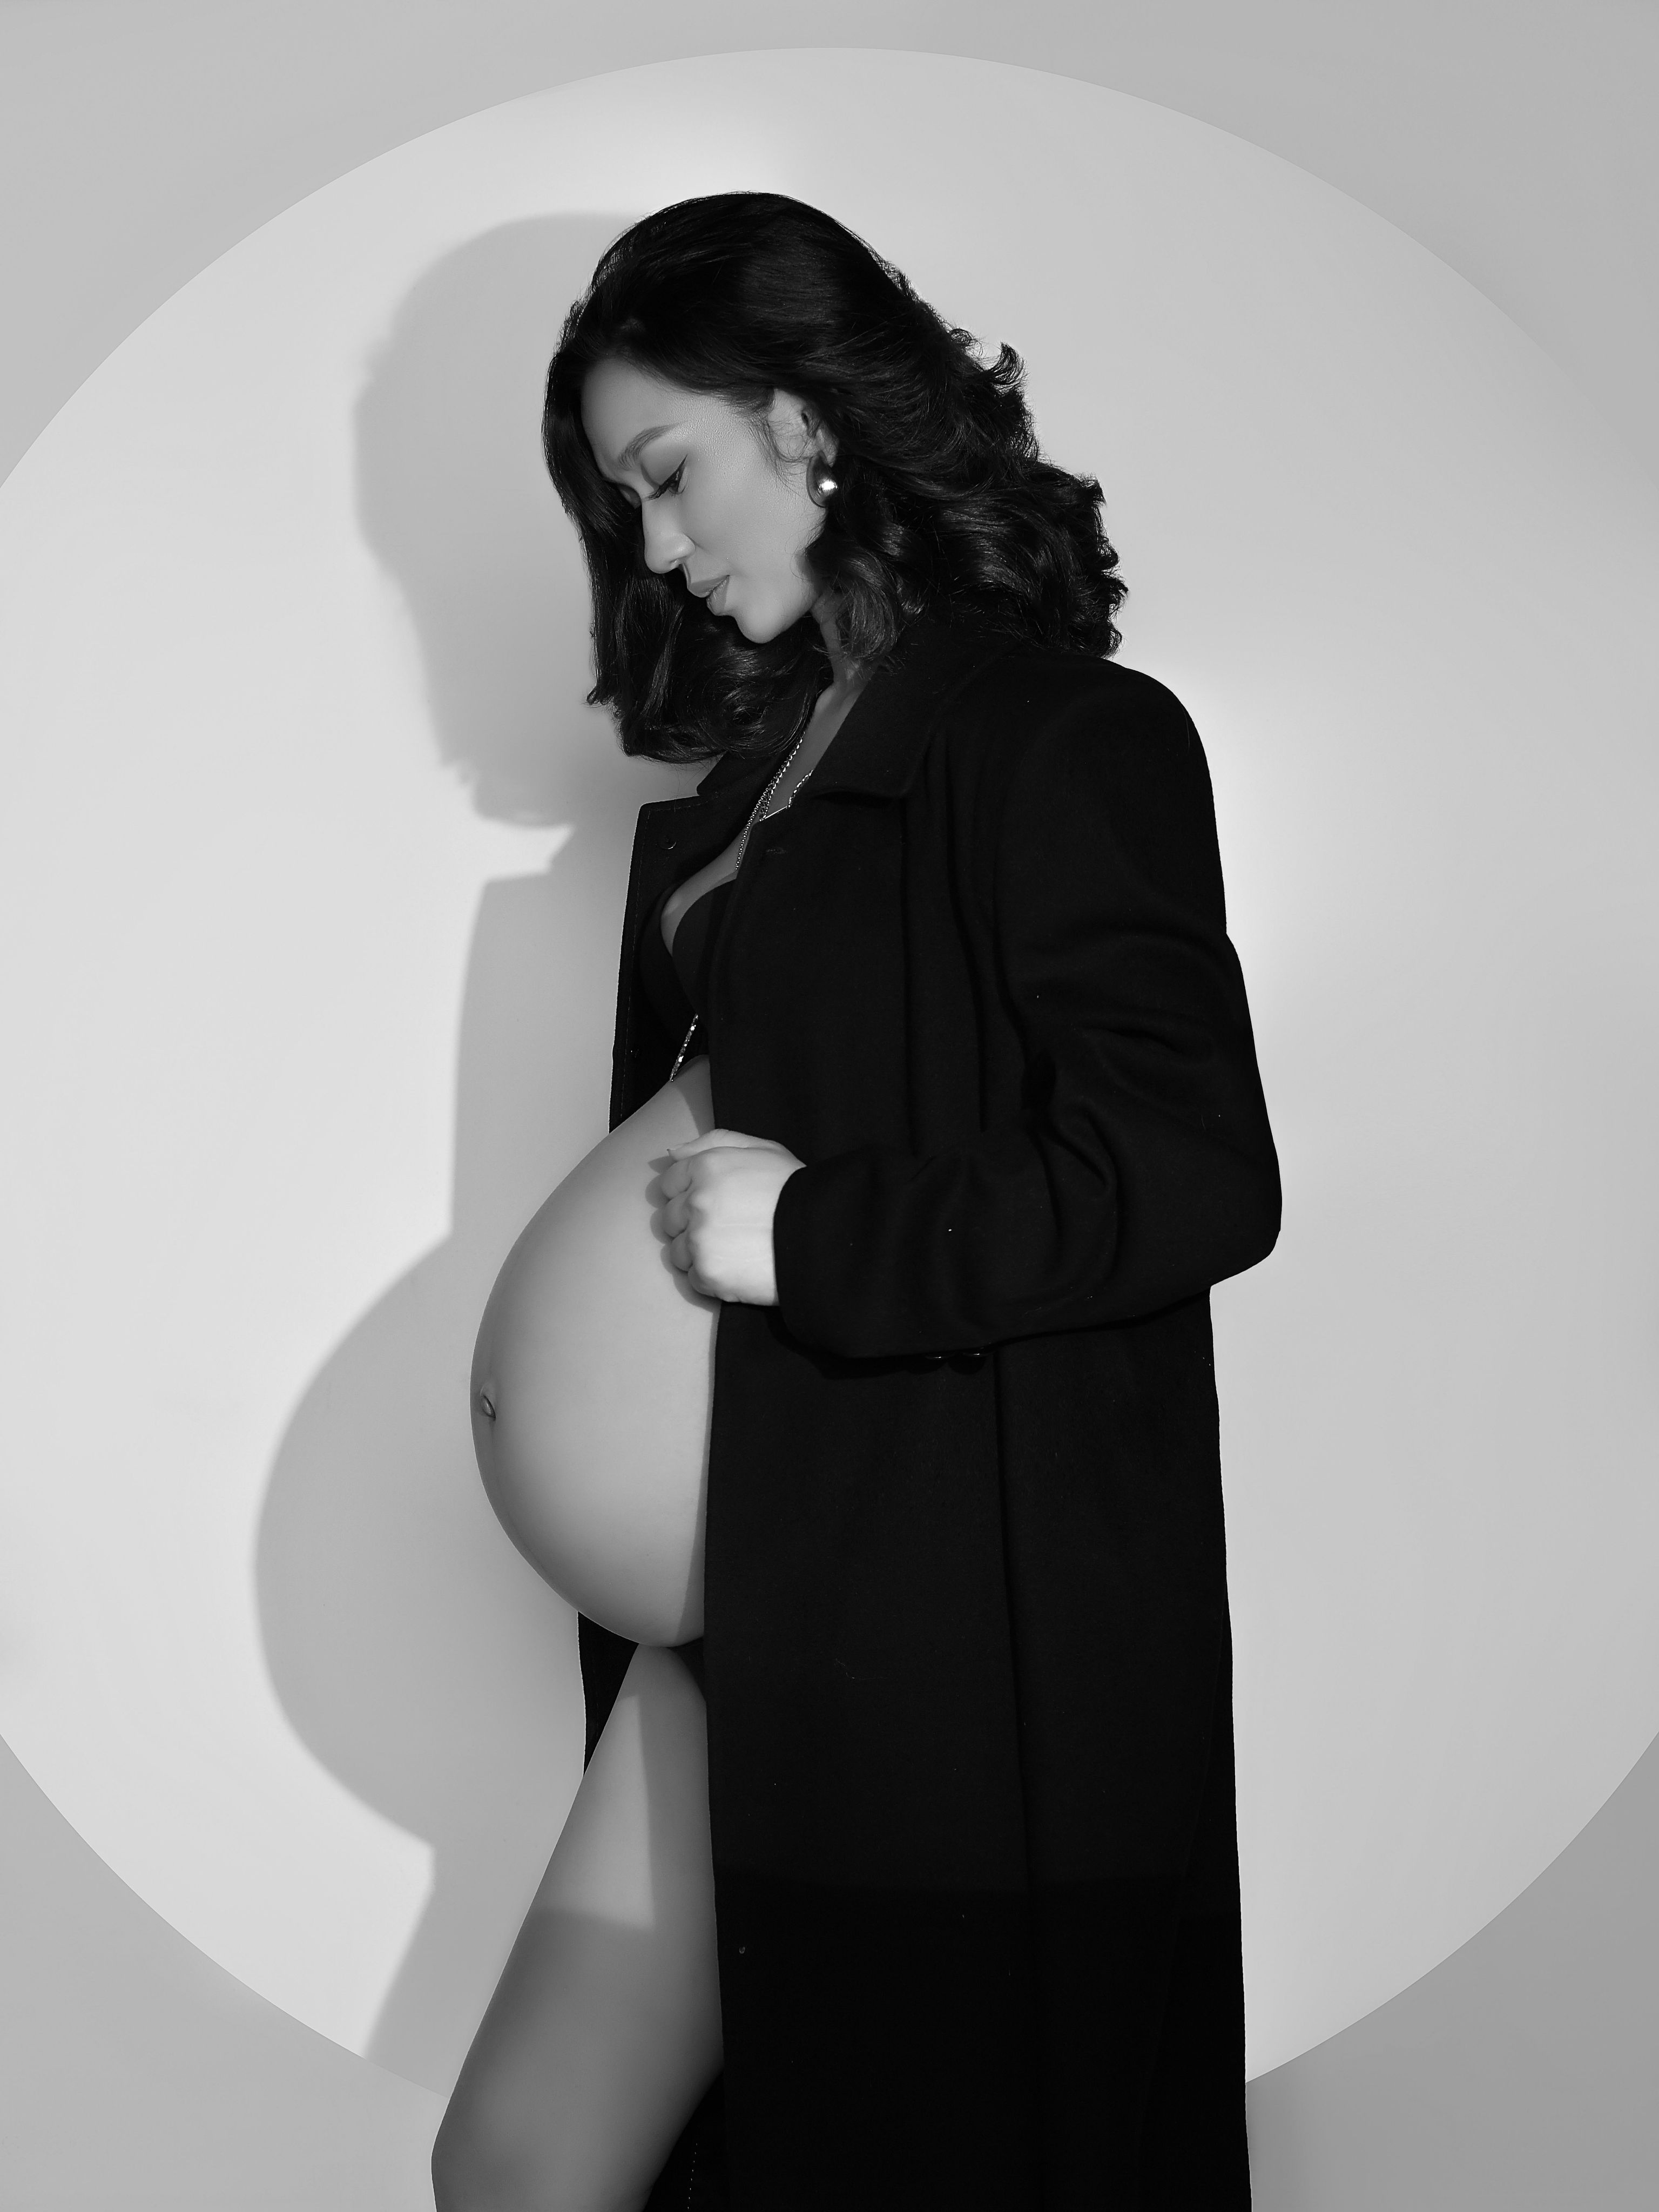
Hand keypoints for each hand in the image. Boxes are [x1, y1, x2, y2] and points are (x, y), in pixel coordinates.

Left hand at [659, 1130, 803, 1303]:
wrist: (823, 1234)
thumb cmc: (794, 1189)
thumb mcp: (762, 1149)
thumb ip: (713, 1142)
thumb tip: (672, 1153)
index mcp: (706, 1167)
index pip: (668, 1184)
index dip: (688, 1194)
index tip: (713, 1203)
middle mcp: (696, 1202)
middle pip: (669, 1219)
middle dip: (690, 1223)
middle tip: (726, 1228)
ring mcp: (700, 1240)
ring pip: (677, 1251)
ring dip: (698, 1253)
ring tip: (733, 1249)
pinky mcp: (708, 1273)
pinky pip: (693, 1279)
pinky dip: (711, 1277)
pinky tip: (737, 1267)